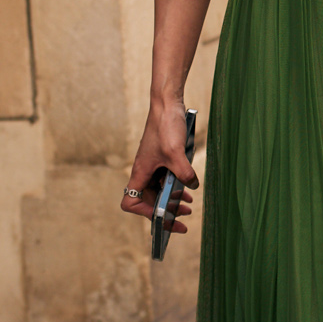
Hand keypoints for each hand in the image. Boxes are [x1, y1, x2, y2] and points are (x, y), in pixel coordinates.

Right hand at [120, 97, 197, 231]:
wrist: (167, 104)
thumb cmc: (165, 126)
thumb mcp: (176, 154)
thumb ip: (184, 174)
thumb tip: (192, 186)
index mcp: (140, 173)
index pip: (130, 202)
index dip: (143, 213)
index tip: (162, 215)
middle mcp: (144, 171)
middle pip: (149, 201)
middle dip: (165, 212)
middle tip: (183, 217)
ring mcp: (153, 165)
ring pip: (159, 191)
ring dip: (173, 201)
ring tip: (188, 207)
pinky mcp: (163, 158)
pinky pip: (167, 179)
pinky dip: (177, 187)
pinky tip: (190, 189)